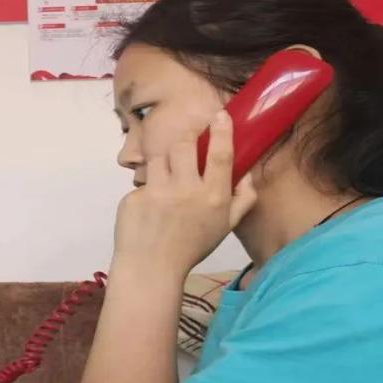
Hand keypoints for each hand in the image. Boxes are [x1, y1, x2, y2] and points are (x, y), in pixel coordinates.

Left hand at [113, 111, 257, 273]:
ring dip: (164, 163)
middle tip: (186, 149)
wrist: (151, 267)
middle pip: (184, 145)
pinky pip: (143, 182)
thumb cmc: (191, 247)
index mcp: (213, 197)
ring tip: (166, 181)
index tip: (219, 115)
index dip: (221, 131)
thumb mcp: (225, 227)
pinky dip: (147, 190)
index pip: (219, 155)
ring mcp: (157, 193)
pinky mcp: (134, 197)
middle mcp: (186, 191)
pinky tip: (149, 209)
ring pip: (159, 158)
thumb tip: (248, 173)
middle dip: (185, 141)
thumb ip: (243, 199)